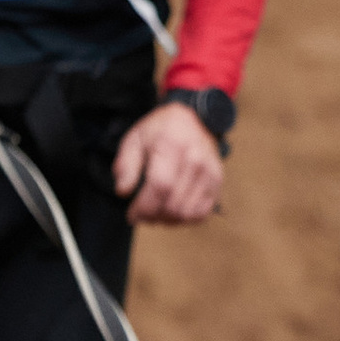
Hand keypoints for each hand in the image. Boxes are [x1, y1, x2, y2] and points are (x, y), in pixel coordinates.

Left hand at [113, 101, 224, 224]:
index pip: (160, 187)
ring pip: (187, 214)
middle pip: (173, 205)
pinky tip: (173, 212)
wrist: (195, 119)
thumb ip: (126, 164)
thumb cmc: (161, 130)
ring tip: (156, 214)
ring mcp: (209, 173)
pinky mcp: (217, 183)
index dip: (144, 208)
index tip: (132, 215)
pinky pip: (201, 214)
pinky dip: (185, 219)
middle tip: (142, 216)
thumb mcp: (136, 138)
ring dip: (168, 221)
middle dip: (153, 217)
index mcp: (172, 145)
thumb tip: (123, 191)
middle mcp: (195, 160)